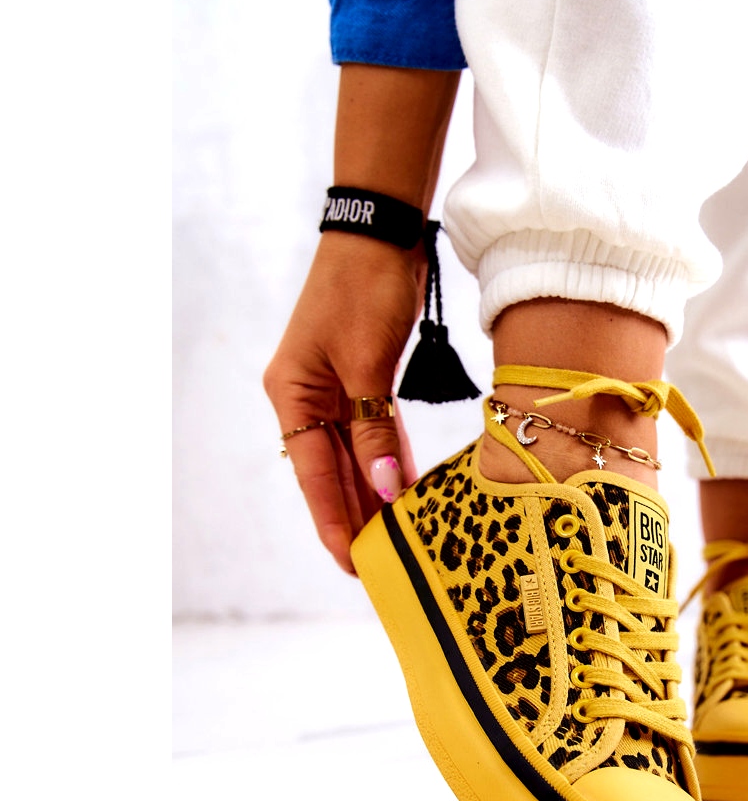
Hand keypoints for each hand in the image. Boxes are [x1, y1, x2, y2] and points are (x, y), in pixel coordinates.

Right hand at [265, 231, 422, 573]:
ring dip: (372, 492)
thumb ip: (373, 432)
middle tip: (379, 564)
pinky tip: (404, 487)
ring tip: (393, 537)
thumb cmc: (363, 291)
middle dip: (353, 516)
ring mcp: (333, 388)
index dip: (333, 520)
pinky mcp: (361, 378)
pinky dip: (388, 458)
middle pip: (331, 470)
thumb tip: (383, 489)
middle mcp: (306, 397)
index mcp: (291, 395)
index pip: (312, 474)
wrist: (380, 236)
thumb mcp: (367, 366)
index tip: (350, 562)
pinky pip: (373, 430)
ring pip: (354, 455)